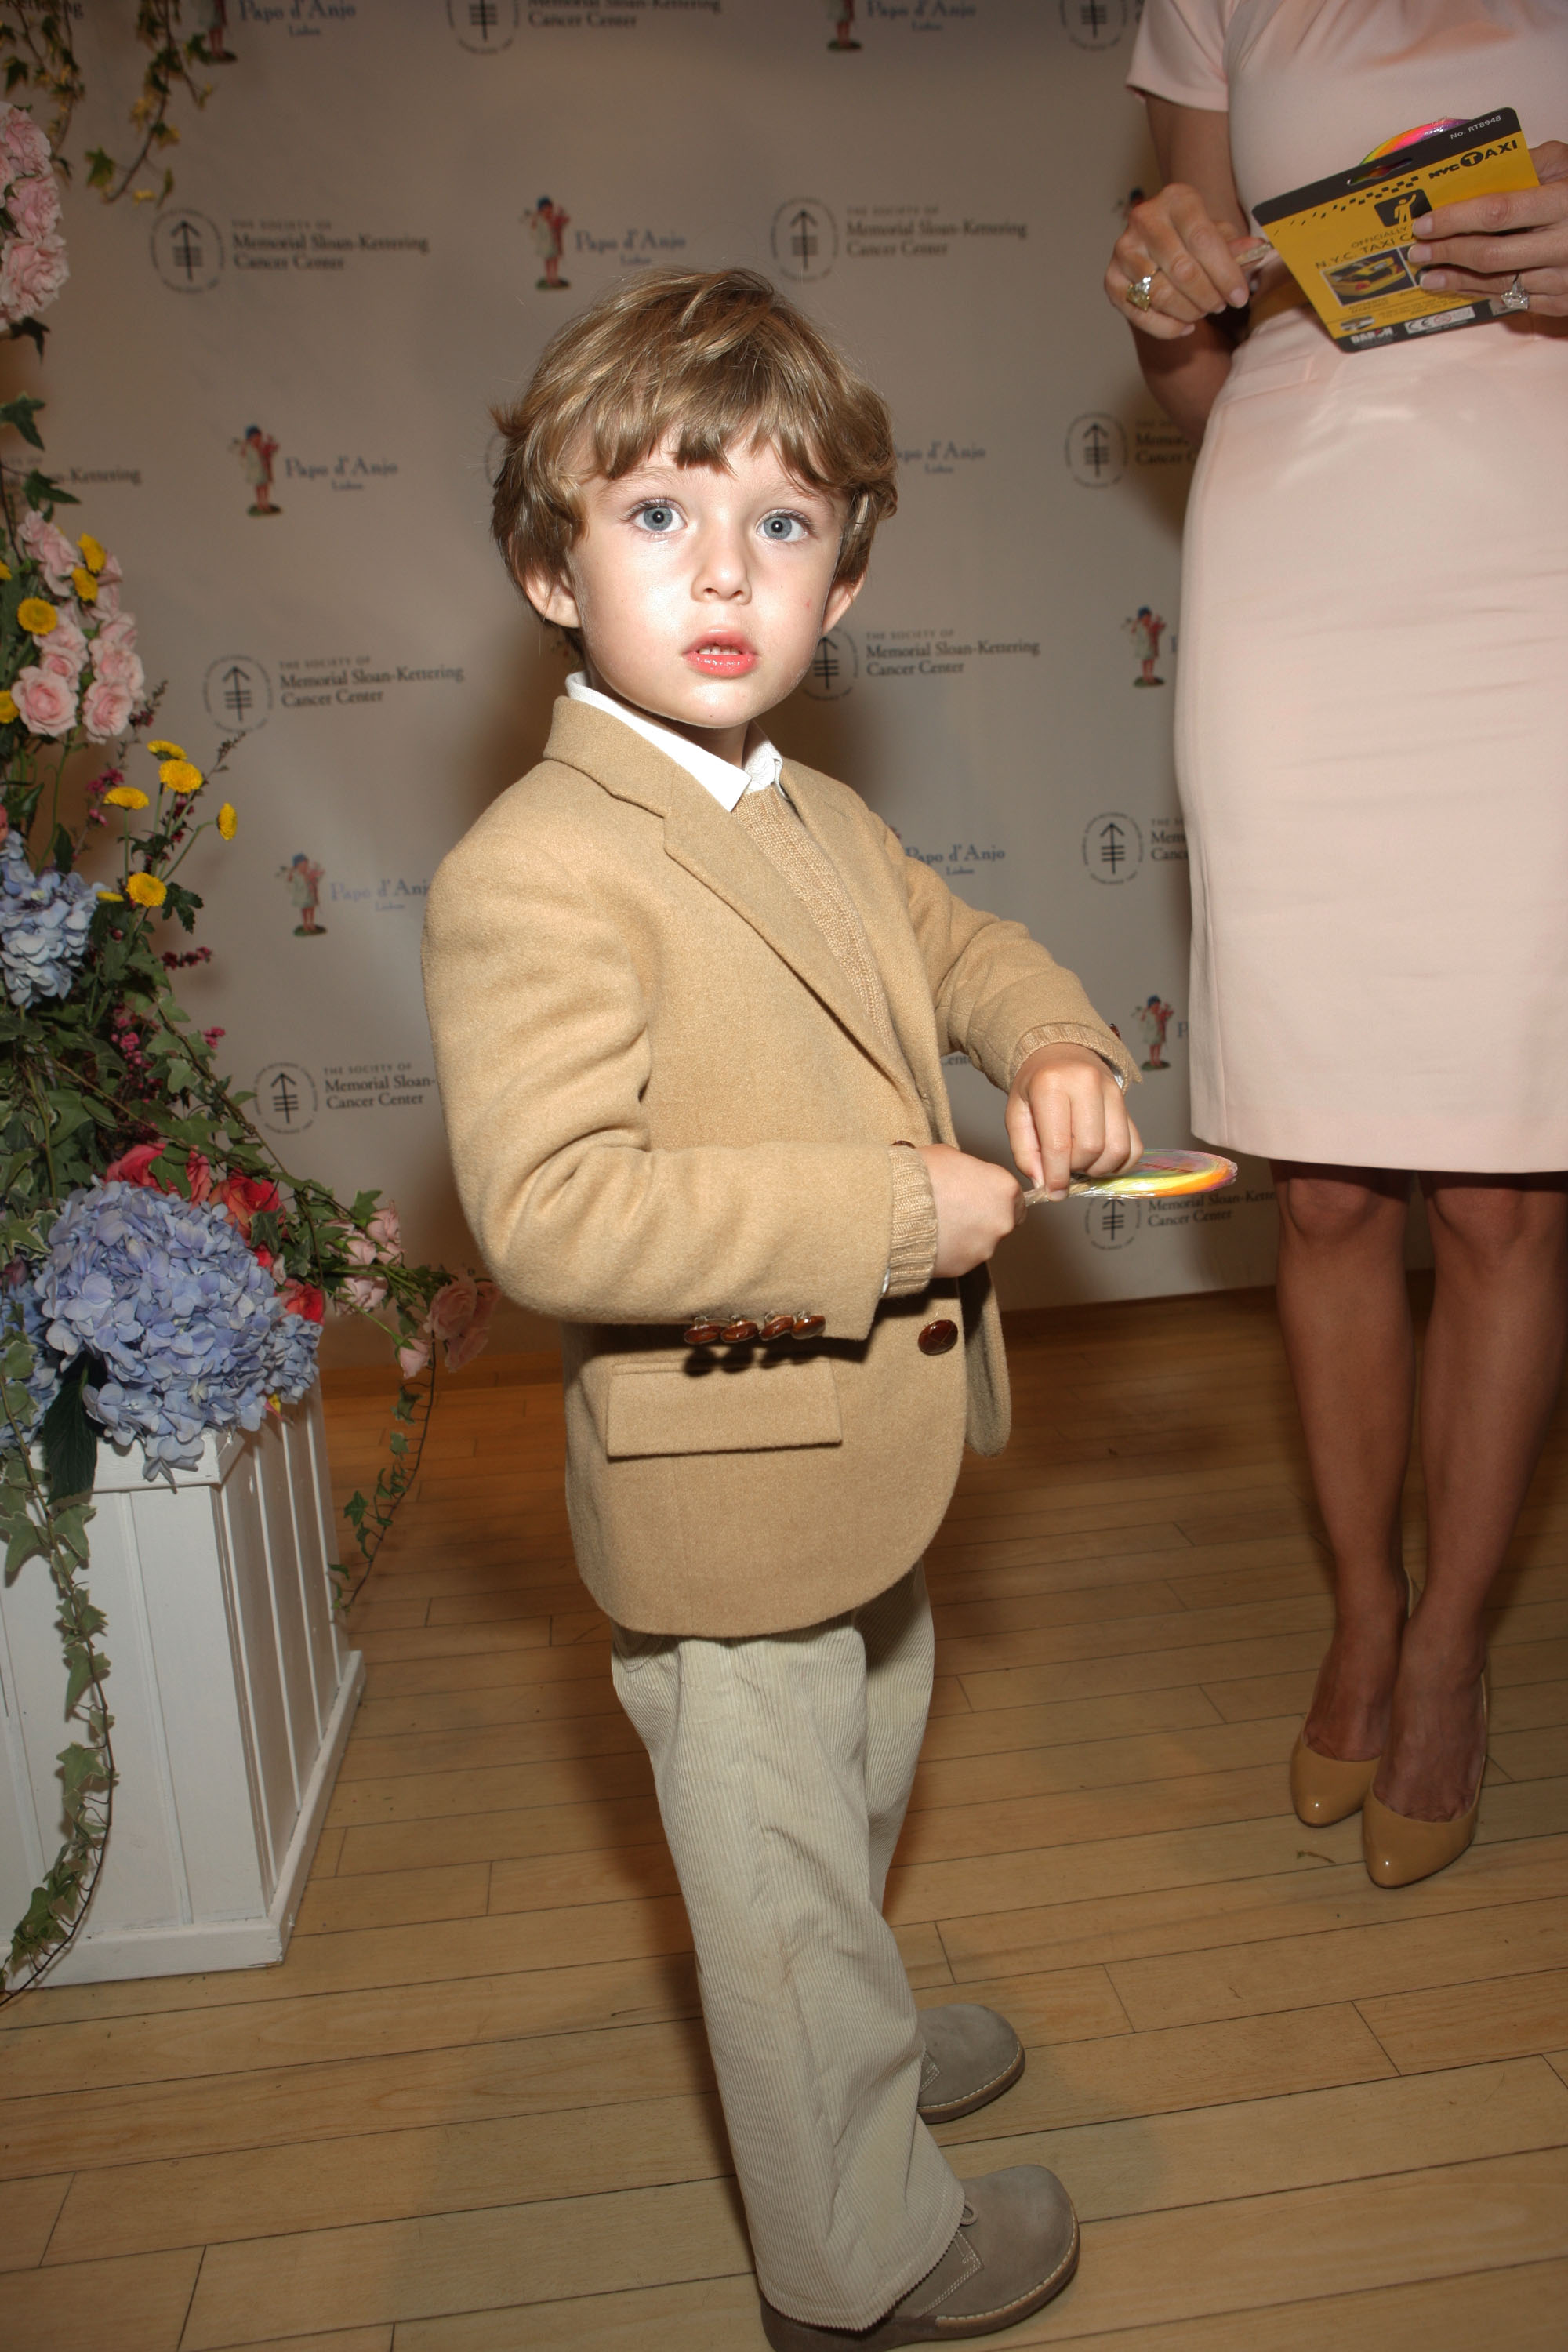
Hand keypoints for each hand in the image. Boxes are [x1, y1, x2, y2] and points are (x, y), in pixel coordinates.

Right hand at [916, 1143, 1023, 1276]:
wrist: (894, 1209)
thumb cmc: (921, 1176)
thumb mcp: (948, 1155)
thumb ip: (968, 1169)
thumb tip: (965, 1175)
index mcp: (1004, 1189)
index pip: (1015, 1196)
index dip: (995, 1195)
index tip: (980, 1194)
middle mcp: (1002, 1221)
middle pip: (1001, 1220)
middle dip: (983, 1216)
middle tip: (957, 1207)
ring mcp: (984, 1248)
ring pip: (982, 1241)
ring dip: (967, 1234)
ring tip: (939, 1223)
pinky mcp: (964, 1267)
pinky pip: (962, 1257)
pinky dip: (952, 1250)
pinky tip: (932, 1238)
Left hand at [1006, 1043, 1140, 1202]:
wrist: (1060, 1054)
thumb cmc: (1035, 1087)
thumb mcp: (1016, 1115)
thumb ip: (1025, 1152)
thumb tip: (1045, 1185)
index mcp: (1052, 1085)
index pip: (1060, 1144)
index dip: (1057, 1176)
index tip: (1054, 1193)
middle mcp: (1087, 1083)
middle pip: (1092, 1148)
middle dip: (1077, 1169)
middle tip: (1064, 1166)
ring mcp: (1113, 1091)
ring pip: (1117, 1149)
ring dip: (1099, 1168)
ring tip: (1081, 1163)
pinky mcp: (1128, 1104)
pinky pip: (1135, 1146)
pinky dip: (1120, 1164)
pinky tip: (1100, 1161)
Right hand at [1105, 183, 1254, 338]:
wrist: (1159, 246)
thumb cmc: (1194, 239)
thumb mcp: (1218, 236)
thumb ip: (1235, 247)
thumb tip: (1256, 251)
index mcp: (1176, 198)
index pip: (1203, 239)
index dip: (1225, 273)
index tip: (1241, 297)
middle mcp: (1144, 218)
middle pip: (1182, 270)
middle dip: (1208, 296)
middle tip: (1220, 305)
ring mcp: (1123, 249)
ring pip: (1161, 294)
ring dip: (1189, 311)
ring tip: (1203, 311)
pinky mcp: (1110, 279)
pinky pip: (1141, 314)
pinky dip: (1167, 328)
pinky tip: (1185, 325)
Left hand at [1407, 140, 1567, 317]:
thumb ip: (1532, 164)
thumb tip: (1483, 171)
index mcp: (1566, 203)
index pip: (1499, 211)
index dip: (1457, 218)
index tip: (1425, 222)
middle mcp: (1565, 245)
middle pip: (1492, 254)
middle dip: (1448, 253)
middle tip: (1418, 250)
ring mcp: (1564, 280)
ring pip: (1499, 284)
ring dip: (1457, 280)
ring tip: (1429, 272)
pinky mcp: (1563, 303)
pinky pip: (1513, 301)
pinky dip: (1481, 293)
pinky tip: (1459, 285)